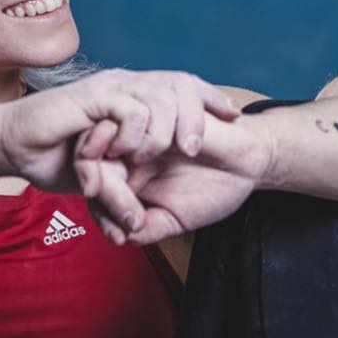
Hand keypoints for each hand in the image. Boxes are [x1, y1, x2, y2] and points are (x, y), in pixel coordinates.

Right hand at [0, 67, 242, 193]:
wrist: (13, 147)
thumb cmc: (52, 159)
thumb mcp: (101, 179)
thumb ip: (124, 191)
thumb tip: (141, 223)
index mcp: (133, 98)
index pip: (183, 88)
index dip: (210, 99)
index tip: (235, 118)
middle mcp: (126, 86)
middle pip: (182, 83)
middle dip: (199, 114)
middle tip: (196, 149)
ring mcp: (111, 88)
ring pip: (161, 94)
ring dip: (164, 130)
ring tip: (152, 157)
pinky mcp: (93, 96)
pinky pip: (132, 108)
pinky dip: (134, 133)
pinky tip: (123, 152)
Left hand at [73, 111, 274, 243]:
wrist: (249, 163)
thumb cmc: (212, 188)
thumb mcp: (173, 219)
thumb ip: (144, 228)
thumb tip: (119, 235)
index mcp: (121, 167)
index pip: (89, 180)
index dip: (98, 207)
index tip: (119, 232)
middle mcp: (125, 143)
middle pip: (88, 155)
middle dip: (105, 191)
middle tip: (133, 218)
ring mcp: (143, 121)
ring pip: (110, 133)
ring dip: (126, 165)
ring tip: (147, 192)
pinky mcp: (166, 102)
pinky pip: (146, 111)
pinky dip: (153, 135)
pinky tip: (182, 151)